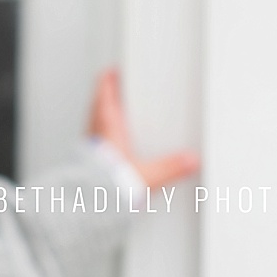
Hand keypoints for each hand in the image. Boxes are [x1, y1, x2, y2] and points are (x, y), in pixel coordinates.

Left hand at [87, 68, 198, 190]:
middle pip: (98, 106)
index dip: (109, 78)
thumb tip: (190, 160)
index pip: (104, 90)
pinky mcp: (86, 166)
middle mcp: (95, 133)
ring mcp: (89, 149)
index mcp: (108, 124)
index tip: (115, 70)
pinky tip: (111, 152)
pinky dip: (100, 143)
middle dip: (107, 97)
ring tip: (115, 120)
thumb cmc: (108, 186)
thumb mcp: (148, 175)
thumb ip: (171, 167)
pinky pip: (93, 147)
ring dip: (102, 120)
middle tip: (115, 91)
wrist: (87, 206)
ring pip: (93, 125)